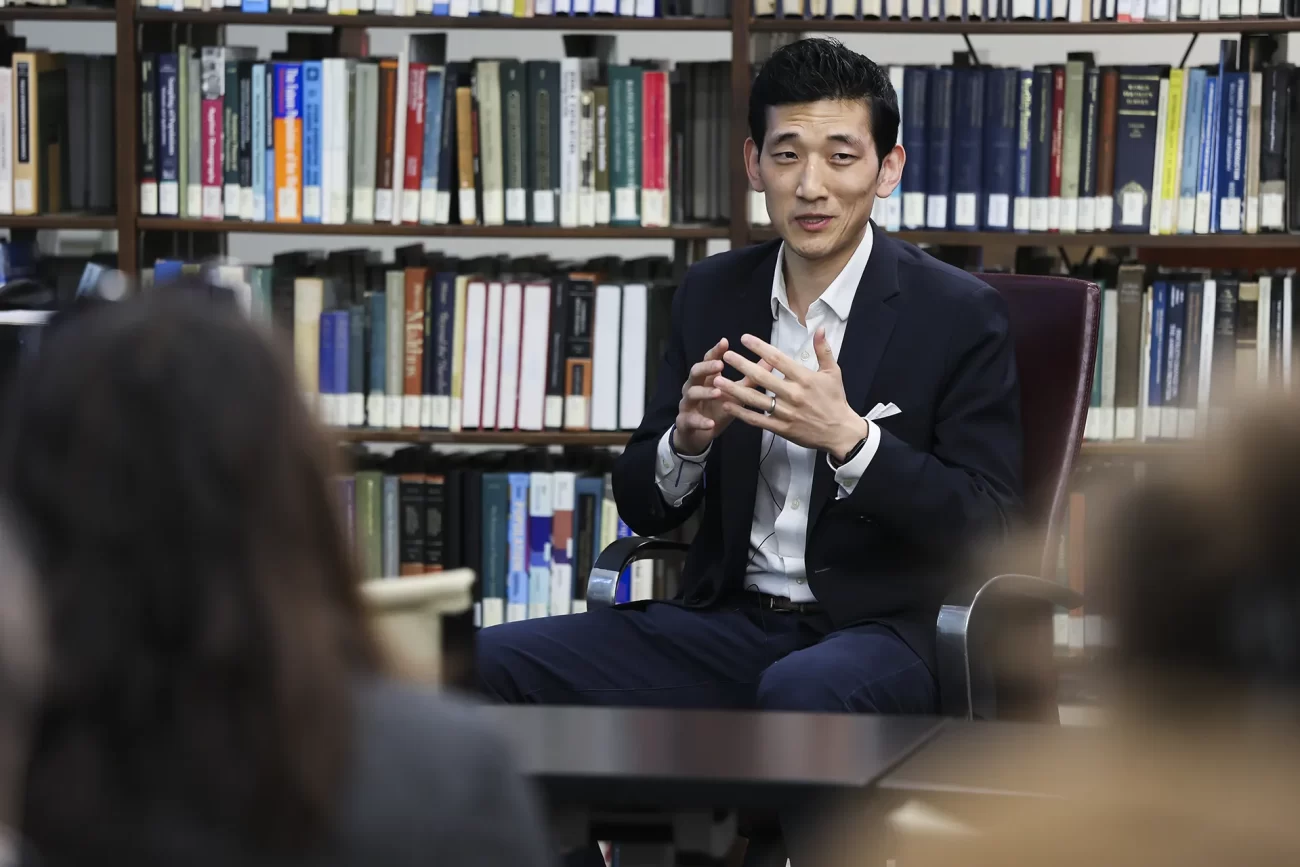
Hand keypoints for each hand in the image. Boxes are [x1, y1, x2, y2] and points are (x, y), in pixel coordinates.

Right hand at [673, 339, 770, 455]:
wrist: (698, 435)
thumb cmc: (718, 410)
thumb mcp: (735, 395)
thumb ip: (750, 379)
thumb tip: (770, 362)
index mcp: (706, 379)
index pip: (709, 360)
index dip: (715, 351)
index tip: (725, 342)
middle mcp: (693, 387)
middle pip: (695, 372)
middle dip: (707, 368)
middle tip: (720, 365)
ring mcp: (687, 404)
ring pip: (691, 394)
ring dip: (705, 392)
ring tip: (718, 392)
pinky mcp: (685, 422)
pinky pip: (691, 420)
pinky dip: (701, 422)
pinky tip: (711, 423)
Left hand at [715, 329, 869, 461]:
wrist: (840, 432)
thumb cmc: (835, 400)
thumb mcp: (833, 372)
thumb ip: (823, 350)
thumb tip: (819, 328)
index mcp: (804, 378)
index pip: (778, 359)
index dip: (759, 348)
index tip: (744, 339)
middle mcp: (793, 394)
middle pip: (762, 377)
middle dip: (742, 365)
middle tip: (726, 356)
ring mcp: (786, 412)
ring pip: (755, 400)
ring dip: (735, 390)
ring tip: (717, 380)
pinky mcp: (781, 428)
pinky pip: (757, 420)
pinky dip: (741, 413)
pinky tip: (727, 405)